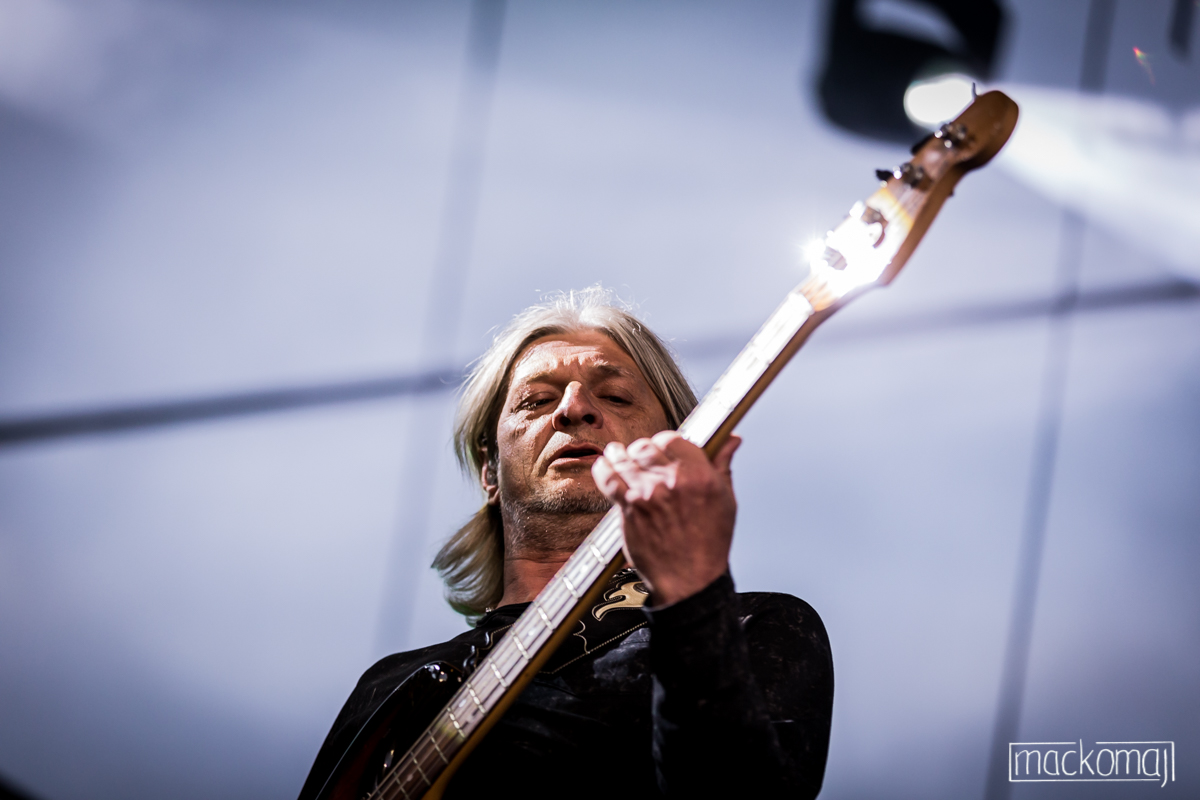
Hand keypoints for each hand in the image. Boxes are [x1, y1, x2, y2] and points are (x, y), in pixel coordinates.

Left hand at [592, 431, 741, 605]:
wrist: (690, 580)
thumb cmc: (709, 545)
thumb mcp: (725, 501)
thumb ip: (722, 465)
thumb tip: (730, 441)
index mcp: (699, 476)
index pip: (674, 438)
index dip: (667, 441)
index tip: (665, 446)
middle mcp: (672, 481)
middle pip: (646, 446)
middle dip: (644, 449)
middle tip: (644, 456)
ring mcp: (647, 494)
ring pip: (625, 458)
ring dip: (620, 454)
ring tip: (618, 453)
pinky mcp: (628, 509)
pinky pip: (608, 478)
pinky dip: (603, 468)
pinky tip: (605, 465)